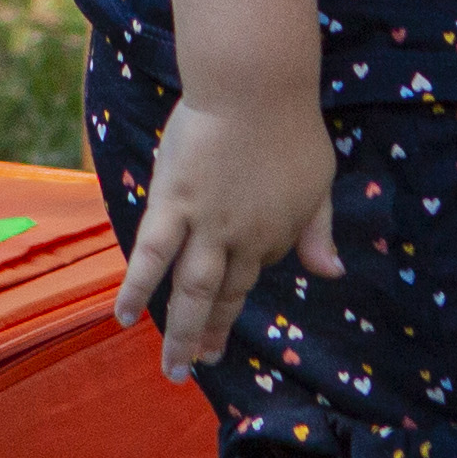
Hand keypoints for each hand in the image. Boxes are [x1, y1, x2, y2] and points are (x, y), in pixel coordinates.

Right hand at [114, 88, 343, 379]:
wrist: (258, 87)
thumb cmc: (291, 125)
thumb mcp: (320, 182)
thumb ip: (320, 231)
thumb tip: (332, 273)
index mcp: (278, 233)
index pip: (255, 273)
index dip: (237, 293)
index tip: (221, 322)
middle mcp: (242, 239)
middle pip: (223, 295)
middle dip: (209, 336)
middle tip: (196, 369)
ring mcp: (206, 223)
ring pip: (191, 291)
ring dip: (181, 334)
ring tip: (172, 370)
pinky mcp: (172, 203)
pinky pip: (152, 254)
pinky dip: (138, 288)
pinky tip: (123, 316)